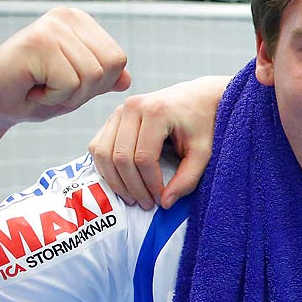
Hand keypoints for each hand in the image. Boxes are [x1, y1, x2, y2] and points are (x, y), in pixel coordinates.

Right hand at [0, 8, 130, 143]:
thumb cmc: (32, 94)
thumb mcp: (78, 88)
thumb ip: (103, 79)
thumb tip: (128, 79)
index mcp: (81, 22)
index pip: (118, 60)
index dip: (97, 84)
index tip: (64, 82)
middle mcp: (68, 16)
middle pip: (110, 67)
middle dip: (85, 90)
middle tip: (51, 86)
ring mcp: (53, 26)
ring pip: (92, 76)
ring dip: (67, 95)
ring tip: (41, 86)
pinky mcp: (39, 41)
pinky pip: (70, 84)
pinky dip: (53, 97)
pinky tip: (31, 87)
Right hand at [87, 76, 227, 208]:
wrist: (198, 97)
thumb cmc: (203, 123)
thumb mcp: (204, 151)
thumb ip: (188, 178)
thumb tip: (165, 203)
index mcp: (156, 111)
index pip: (143, 157)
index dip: (150, 184)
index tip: (161, 200)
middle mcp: (132, 107)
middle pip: (120, 157)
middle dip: (132, 186)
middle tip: (146, 204)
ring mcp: (118, 110)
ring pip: (103, 153)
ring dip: (115, 180)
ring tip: (133, 197)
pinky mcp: (112, 117)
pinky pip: (98, 146)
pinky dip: (106, 168)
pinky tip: (122, 182)